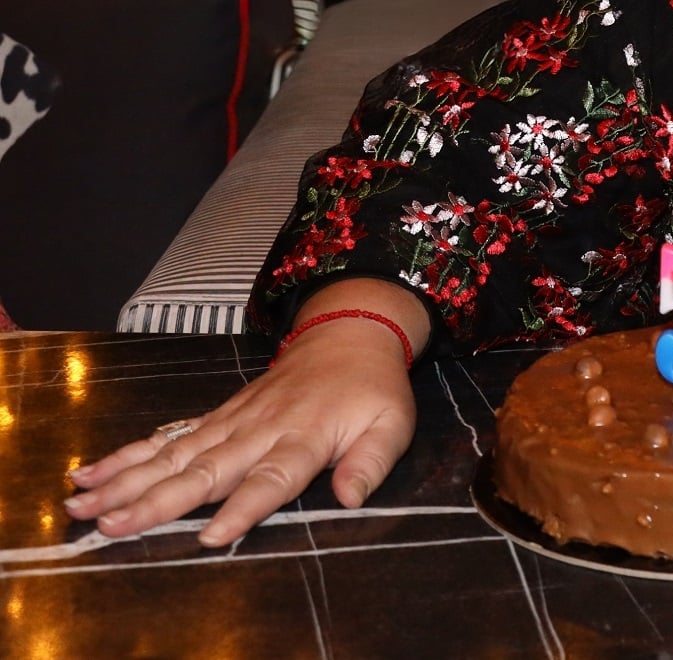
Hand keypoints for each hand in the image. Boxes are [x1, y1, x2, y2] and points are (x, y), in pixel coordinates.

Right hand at [64, 285, 426, 547]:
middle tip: (110, 525)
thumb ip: (371, 462)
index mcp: (304, 436)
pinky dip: (132, 454)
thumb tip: (351, 498)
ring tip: (83, 503)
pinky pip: (172, 436)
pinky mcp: (220, 414)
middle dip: (156, 500)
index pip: (272, 478)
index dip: (243, 508)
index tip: (211, 536)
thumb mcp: (392, 424)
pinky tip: (94, 472)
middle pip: (206, 470)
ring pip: (176, 453)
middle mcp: (260, 428)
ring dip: (127, 479)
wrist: (349, 333)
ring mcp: (234, 419)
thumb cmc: (372, 389)